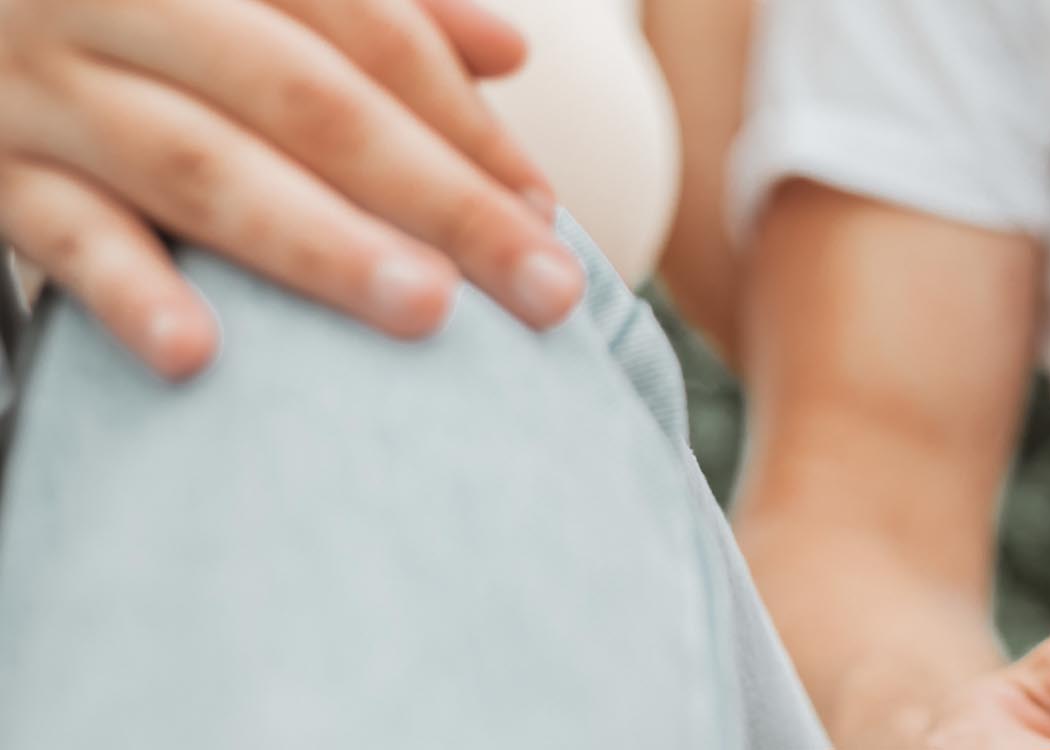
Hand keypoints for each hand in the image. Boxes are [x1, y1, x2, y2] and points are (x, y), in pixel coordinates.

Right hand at [0, 0, 580, 378]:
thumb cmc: (144, 7)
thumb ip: (379, 5)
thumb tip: (511, 53)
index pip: (368, 25)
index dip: (464, 116)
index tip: (544, 210)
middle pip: (311, 100)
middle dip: (438, 196)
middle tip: (542, 285)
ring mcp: (41, 82)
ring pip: (201, 165)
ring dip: (319, 244)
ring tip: (426, 310)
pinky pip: (60, 233)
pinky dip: (129, 291)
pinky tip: (200, 355)